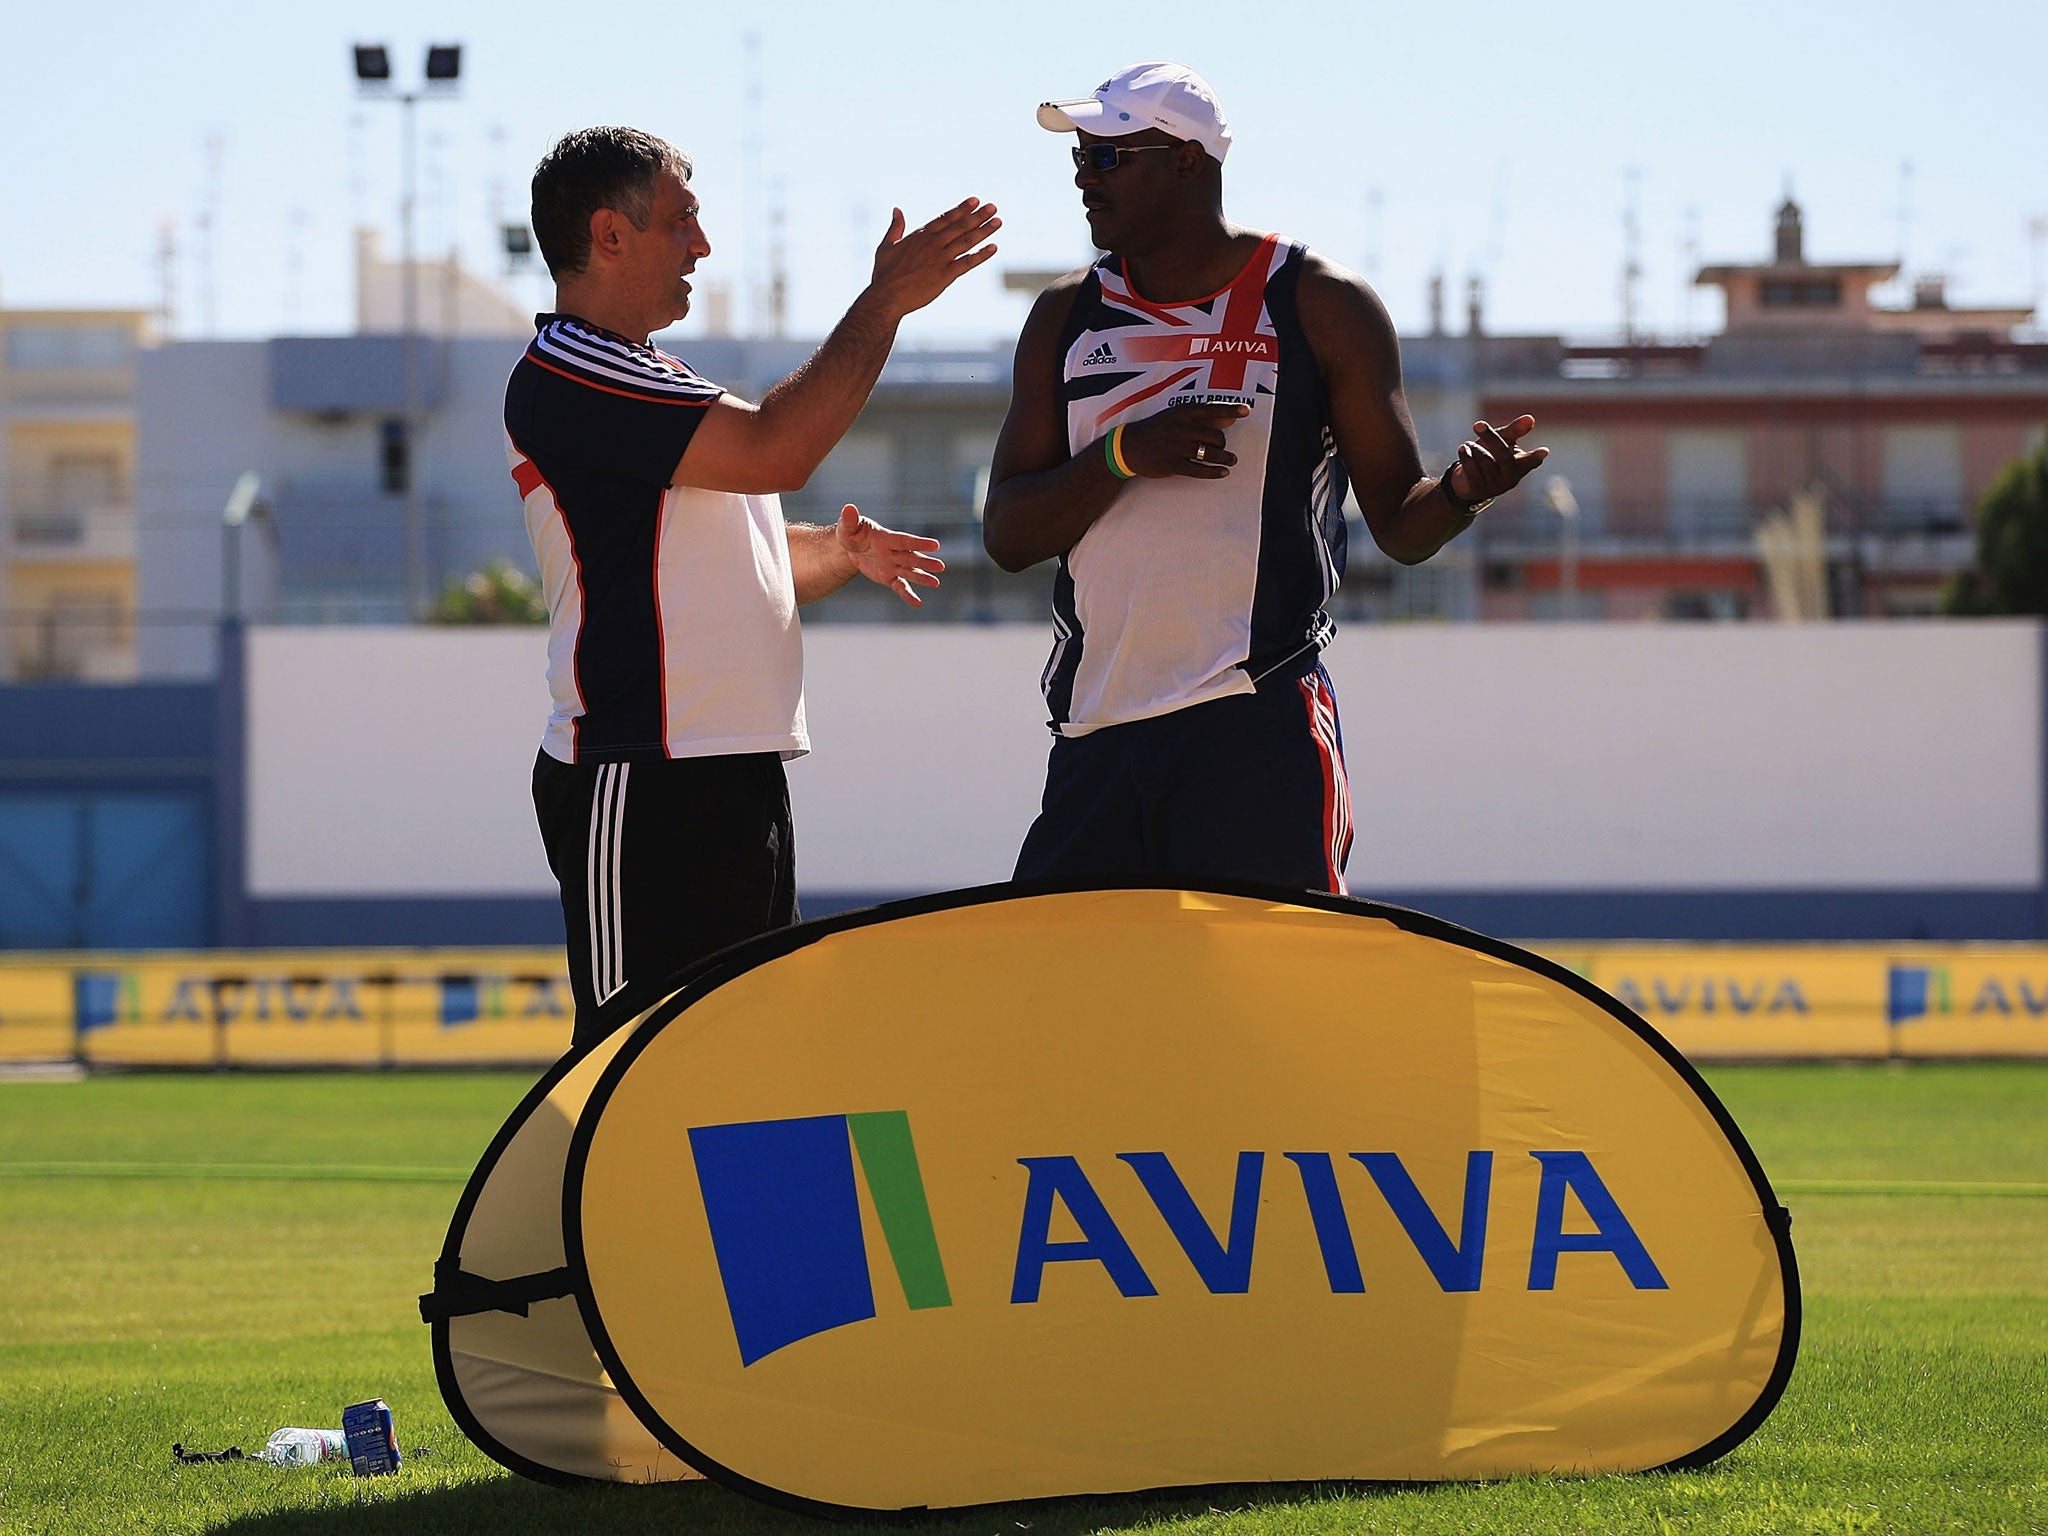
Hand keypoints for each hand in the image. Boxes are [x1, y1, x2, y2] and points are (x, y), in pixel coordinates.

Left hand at [834, 505, 943, 605]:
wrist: (852, 548)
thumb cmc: (852, 533)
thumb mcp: (848, 527)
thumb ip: (849, 520)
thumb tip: (849, 508)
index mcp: (886, 538)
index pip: (904, 541)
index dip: (919, 543)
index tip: (935, 545)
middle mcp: (893, 552)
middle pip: (911, 558)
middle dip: (925, 562)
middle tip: (940, 566)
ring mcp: (893, 565)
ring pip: (909, 572)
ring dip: (922, 578)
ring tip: (936, 583)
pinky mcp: (889, 577)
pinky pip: (900, 586)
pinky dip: (907, 595)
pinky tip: (917, 603)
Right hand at [865, 199, 1001, 318]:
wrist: (886, 297)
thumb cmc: (884, 274)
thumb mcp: (886, 246)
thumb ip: (895, 227)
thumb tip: (897, 209)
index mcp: (920, 236)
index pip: (946, 218)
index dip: (962, 209)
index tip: (975, 200)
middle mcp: (933, 244)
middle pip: (960, 226)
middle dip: (978, 216)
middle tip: (993, 207)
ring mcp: (940, 259)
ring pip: (966, 241)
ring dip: (984, 231)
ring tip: (998, 221)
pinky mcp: (945, 276)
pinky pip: (967, 263)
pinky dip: (981, 255)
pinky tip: (993, 248)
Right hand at [1117, 402, 1251, 479]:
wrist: (1128, 447)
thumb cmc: (1157, 430)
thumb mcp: (1175, 418)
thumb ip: (1202, 419)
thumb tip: (1229, 420)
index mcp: (1181, 413)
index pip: (1211, 409)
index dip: (1230, 410)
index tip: (1246, 411)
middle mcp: (1180, 428)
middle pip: (1215, 436)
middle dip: (1222, 443)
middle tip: (1221, 447)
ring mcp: (1176, 447)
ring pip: (1210, 454)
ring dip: (1225, 458)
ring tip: (1231, 460)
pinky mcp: (1172, 464)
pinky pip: (1199, 470)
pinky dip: (1214, 472)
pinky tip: (1223, 472)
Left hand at [1448, 415, 1547, 501]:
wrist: (1467, 481)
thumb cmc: (1490, 456)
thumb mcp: (1503, 441)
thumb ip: (1515, 430)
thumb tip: (1530, 419)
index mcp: (1521, 466)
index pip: (1530, 462)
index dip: (1536, 457)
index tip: (1544, 451)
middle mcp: (1511, 479)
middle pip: (1503, 455)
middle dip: (1490, 438)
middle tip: (1478, 424)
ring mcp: (1495, 487)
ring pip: (1485, 460)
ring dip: (1474, 448)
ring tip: (1469, 444)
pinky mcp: (1478, 490)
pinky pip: (1471, 469)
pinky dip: (1465, 455)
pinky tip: (1463, 449)